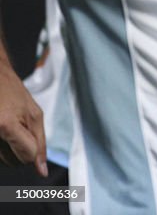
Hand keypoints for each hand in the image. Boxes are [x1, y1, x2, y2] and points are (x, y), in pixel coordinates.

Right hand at [0, 59, 46, 176]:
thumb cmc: (13, 94)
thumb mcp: (34, 114)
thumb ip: (40, 143)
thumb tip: (42, 172)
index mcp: (5, 125)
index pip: (27, 157)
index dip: (32, 149)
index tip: (28, 134)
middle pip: (14, 162)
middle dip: (19, 149)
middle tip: (16, 127)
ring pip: (3, 160)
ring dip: (8, 149)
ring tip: (6, 126)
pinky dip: (1, 146)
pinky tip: (1, 128)